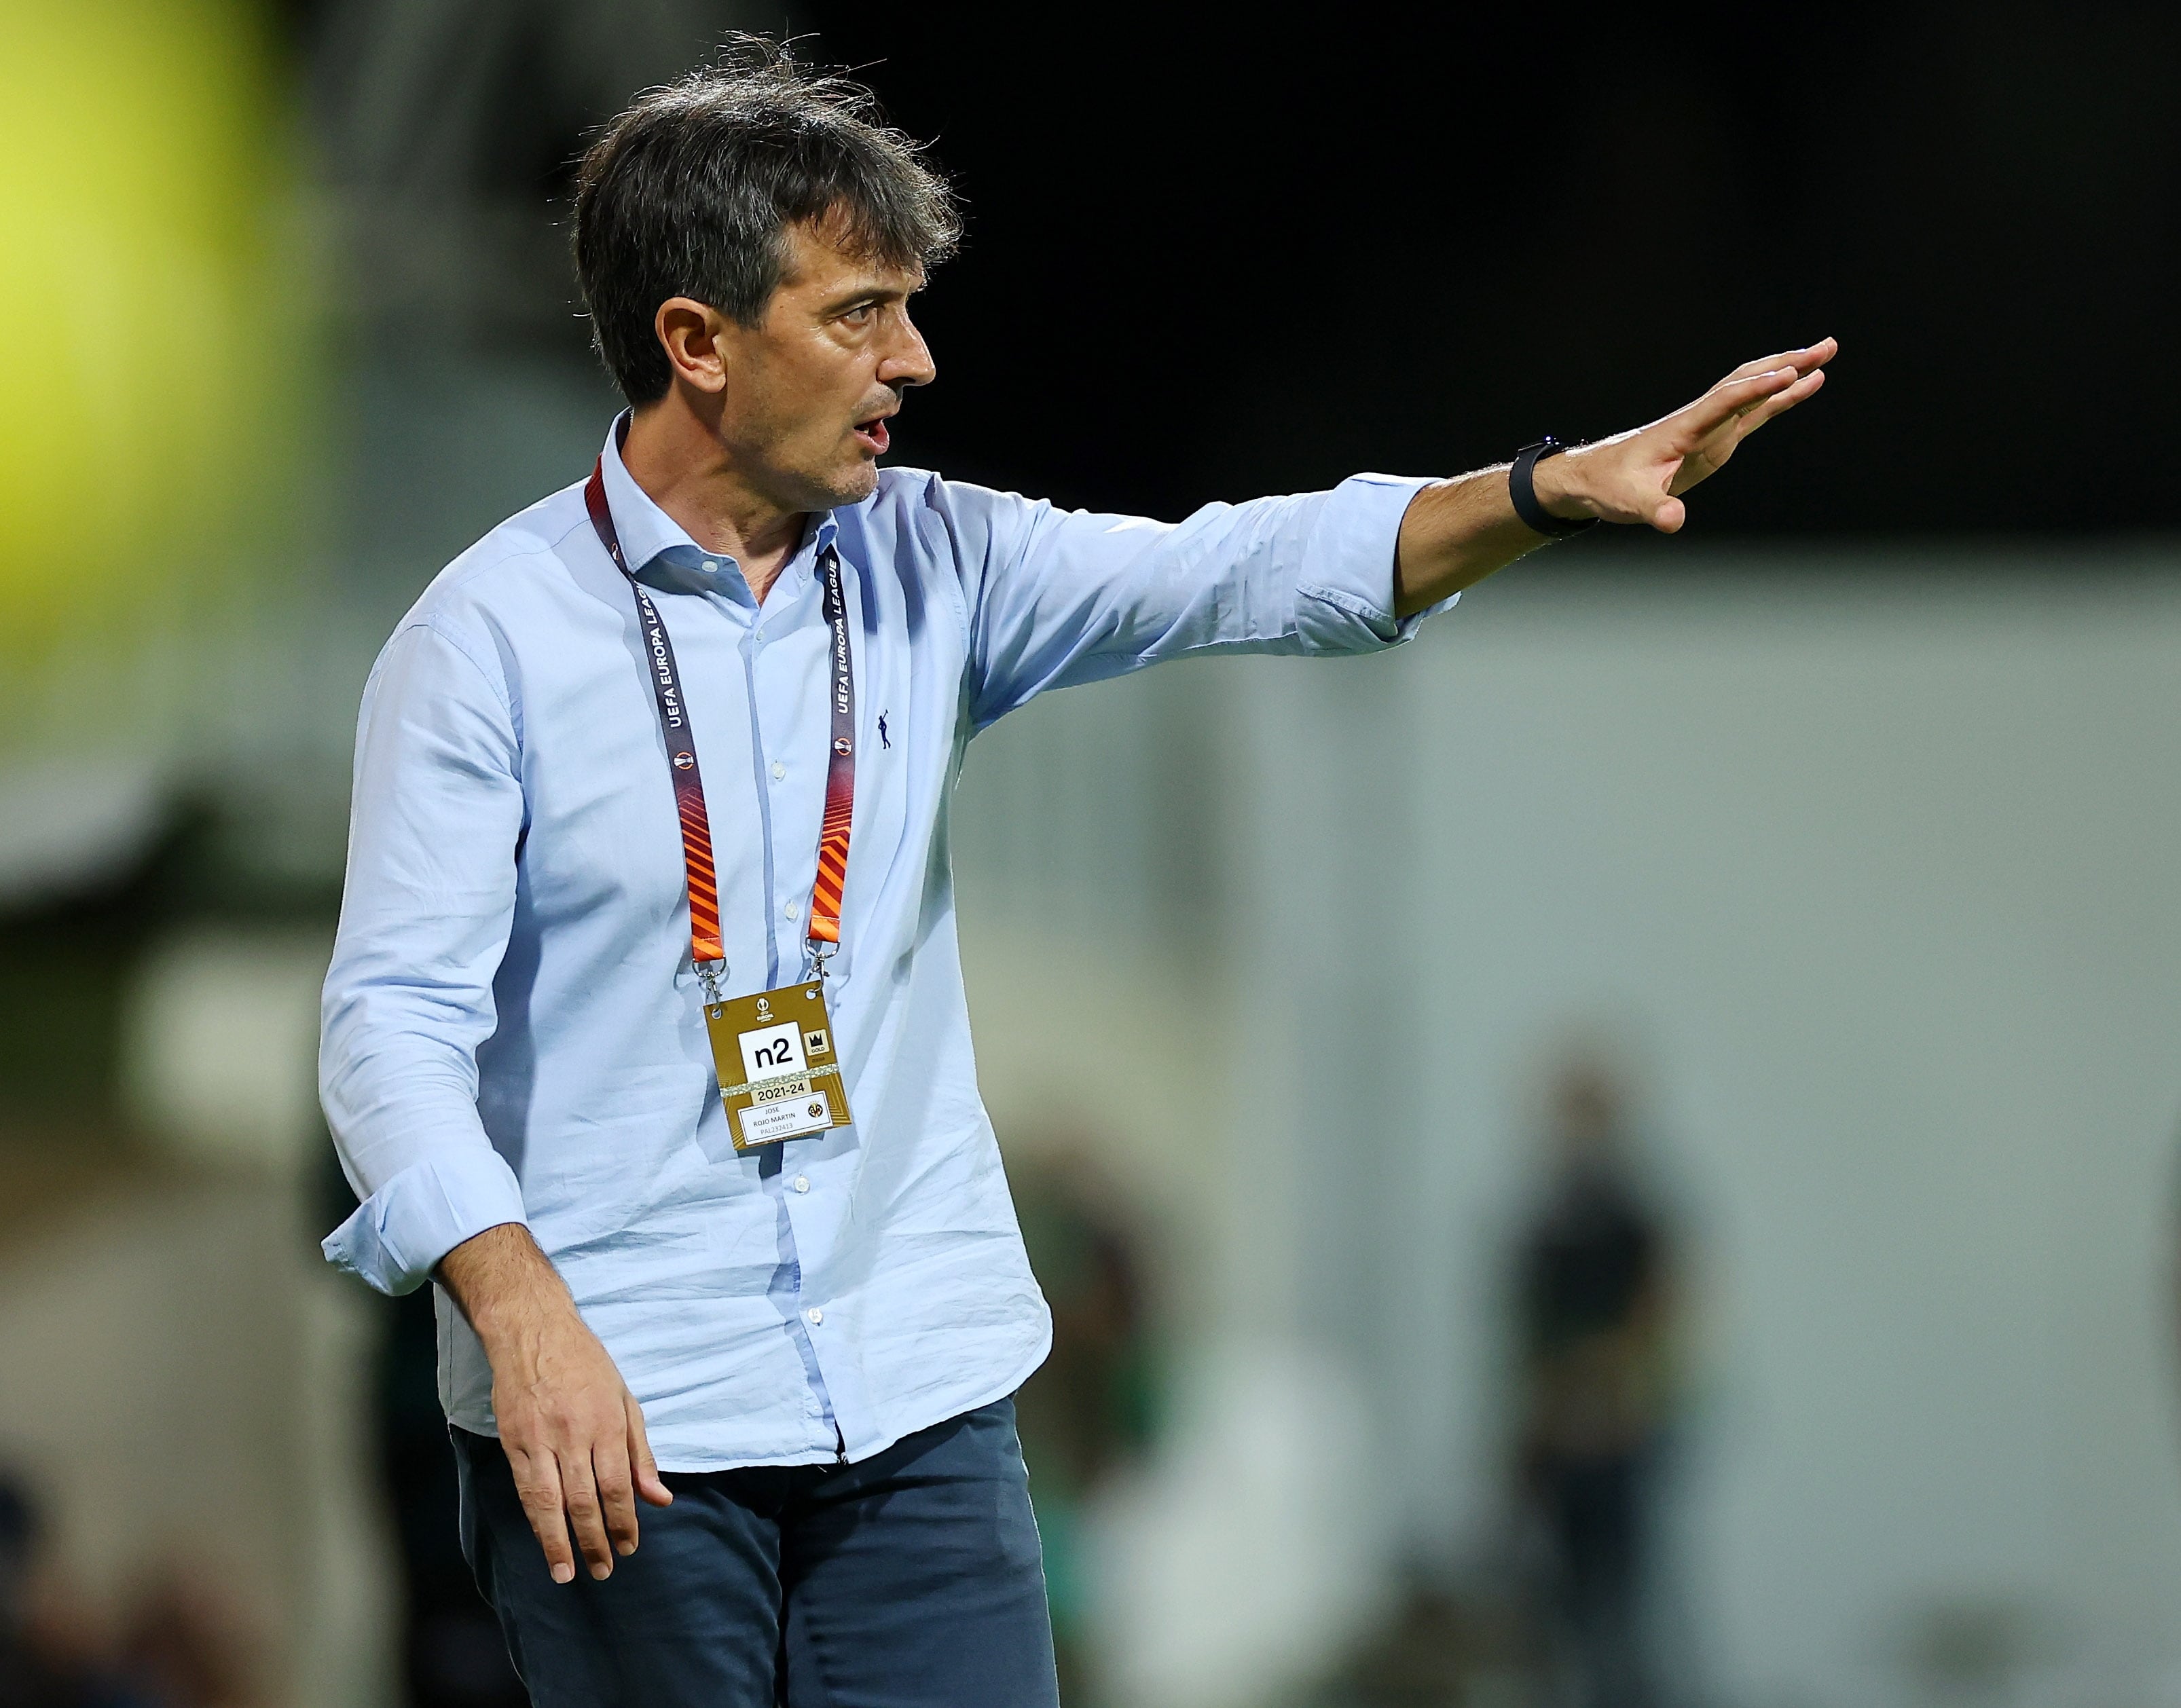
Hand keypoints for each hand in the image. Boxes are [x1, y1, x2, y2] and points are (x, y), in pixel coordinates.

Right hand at [437, 1224, 672, 1583]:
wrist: (533, 1331)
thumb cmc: (587, 1365)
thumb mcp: (625, 1400)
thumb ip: (640, 1452)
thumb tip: (659, 1498)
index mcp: (607, 1422)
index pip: (618, 1485)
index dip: (624, 1521)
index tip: (630, 1547)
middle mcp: (573, 1434)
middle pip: (585, 1500)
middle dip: (596, 1540)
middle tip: (604, 1570)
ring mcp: (540, 1439)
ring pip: (551, 1502)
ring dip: (559, 1542)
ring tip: (568, 1573)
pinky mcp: (513, 1441)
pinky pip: (526, 1489)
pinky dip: (536, 1519)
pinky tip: (544, 1539)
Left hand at [1533, 338, 1835, 532]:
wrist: (1593, 478)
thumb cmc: (1610, 487)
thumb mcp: (1630, 503)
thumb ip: (1654, 509)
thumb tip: (1673, 521)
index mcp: (1683, 428)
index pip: (1725, 402)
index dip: (1756, 389)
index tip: (1790, 374)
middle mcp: (1700, 418)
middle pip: (1747, 382)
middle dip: (1786, 364)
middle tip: (1826, 346)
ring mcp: (1710, 425)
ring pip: (1753, 389)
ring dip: (1788, 371)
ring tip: (1825, 354)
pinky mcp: (1715, 437)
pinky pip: (1753, 410)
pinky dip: (1779, 397)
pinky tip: (1803, 386)